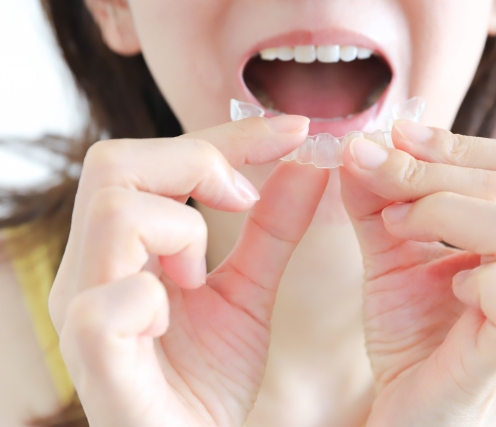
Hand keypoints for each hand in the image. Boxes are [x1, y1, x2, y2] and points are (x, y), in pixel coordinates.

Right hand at [49, 116, 329, 426]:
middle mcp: (90, 272)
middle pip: (114, 164)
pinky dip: (156, 297)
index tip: (295, 130)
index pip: (154, 157)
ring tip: (200, 275)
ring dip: (180, 231)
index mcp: (122, 251)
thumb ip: (273, 227)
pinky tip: (175, 318)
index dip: (228, 133)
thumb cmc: (208, 378)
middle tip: (243, 200)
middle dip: (196, 164)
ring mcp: (83, 314)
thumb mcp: (249, 290)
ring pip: (113, 214)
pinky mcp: (93, 361)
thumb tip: (306, 162)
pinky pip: (107, 303)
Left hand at [340, 121, 495, 425]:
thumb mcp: (390, 256)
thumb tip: (361, 147)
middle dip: (431, 169)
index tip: (393, 134)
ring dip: (441, 210)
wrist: (409, 413)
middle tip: (373, 170)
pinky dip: (467, 272)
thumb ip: (377, 203)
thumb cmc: (409, 339)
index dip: (452, 143)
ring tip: (395, 226)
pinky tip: (443, 284)